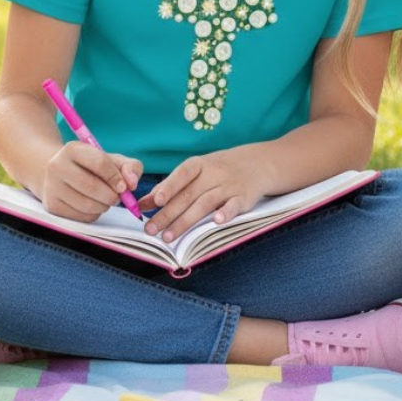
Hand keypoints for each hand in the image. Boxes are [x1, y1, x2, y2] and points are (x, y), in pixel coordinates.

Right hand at [41, 141, 141, 222]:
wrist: (61, 174)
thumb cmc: (92, 167)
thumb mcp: (112, 160)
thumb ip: (130, 167)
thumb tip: (132, 183)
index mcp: (73, 149)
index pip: (100, 163)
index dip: (116, 177)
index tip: (124, 187)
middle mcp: (57, 166)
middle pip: (92, 186)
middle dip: (111, 196)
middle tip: (117, 197)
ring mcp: (51, 186)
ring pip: (87, 205)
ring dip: (104, 206)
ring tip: (105, 200)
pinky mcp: (52, 205)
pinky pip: (81, 216)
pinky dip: (94, 214)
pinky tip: (92, 205)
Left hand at [141, 152, 264, 242]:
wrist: (258, 163)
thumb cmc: (219, 169)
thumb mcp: (196, 171)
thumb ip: (170, 187)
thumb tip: (143, 203)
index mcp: (199, 165)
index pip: (182, 175)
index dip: (169, 187)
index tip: (156, 201)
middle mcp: (213, 174)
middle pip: (188, 195)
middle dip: (167, 214)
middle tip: (150, 230)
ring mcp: (229, 186)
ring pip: (205, 204)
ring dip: (186, 221)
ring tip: (168, 237)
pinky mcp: (243, 198)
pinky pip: (233, 206)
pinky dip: (226, 213)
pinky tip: (216, 222)